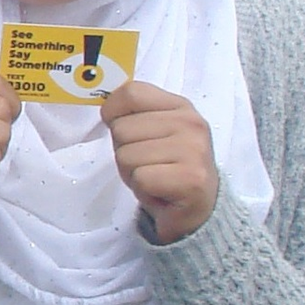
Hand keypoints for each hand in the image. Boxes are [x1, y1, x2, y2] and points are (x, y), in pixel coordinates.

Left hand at [101, 82, 218, 243]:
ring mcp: (194, 150)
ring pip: (126, 155)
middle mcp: (191, 123)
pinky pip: (140, 178)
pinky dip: (142, 189)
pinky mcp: (191, 179)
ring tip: (154, 178)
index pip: (131, 92)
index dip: (113, 112)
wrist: (199, 211)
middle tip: (147, 165)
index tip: (124, 131)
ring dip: (132, 172)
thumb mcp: (152, 132)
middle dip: (124, 151)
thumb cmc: (166, 169)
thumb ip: (133, 114)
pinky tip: (160, 192)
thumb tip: (105, 107)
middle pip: (122, 128)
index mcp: (180, 106)